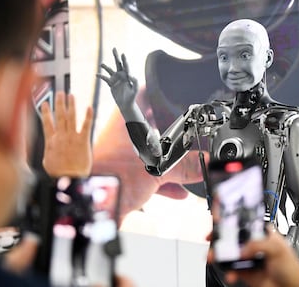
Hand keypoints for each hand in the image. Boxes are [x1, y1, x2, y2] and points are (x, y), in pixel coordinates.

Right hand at [41, 91, 92, 176]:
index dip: (46, 111)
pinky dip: (88, 116)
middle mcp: (61, 136)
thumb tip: (48, 146)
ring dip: (71, 105)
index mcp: (51, 141)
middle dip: (59, 103)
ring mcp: (72, 138)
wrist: (69, 179)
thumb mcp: (47, 160)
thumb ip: (48, 150)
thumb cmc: (58, 173)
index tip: (45, 102)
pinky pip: (86, 126)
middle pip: (59, 116)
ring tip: (71, 95)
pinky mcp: (83, 141)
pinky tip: (89, 107)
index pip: (47, 122)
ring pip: (71, 118)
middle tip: (60, 92)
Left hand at [93, 104, 207, 219]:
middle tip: (185, 128)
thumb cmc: (112, 177)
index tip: (172, 93)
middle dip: (169, 129)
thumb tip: (206, 162)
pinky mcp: (125, 177)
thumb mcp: (156, 168)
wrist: (92, 206)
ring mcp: (124, 157)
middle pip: (150, 125)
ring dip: (169, 159)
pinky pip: (149, 175)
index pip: (142, 96)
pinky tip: (180, 191)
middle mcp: (124, 136)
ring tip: (187, 163)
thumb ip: (185, 166)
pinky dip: (165, 182)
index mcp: (127, 123)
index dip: (158, 93)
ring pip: (150, 151)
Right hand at [98, 48, 138, 113]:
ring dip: (106, 67)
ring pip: (110, 70)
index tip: (123, 55)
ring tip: (101, 64)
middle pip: (118, 63)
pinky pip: (105, 78)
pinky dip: (101, 76)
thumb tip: (130, 75)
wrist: (126, 104)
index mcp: (128, 75)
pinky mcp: (111, 84)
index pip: (126, 66)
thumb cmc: (132, 96)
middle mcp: (121, 75)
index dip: (124, 60)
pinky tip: (97, 75)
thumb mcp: (135, 89)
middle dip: (116, 56)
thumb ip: (135, 81)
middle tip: (114, 48)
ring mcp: (116, 79)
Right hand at [207, 225, 298, 286]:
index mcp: (261, 233)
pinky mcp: (245, 272)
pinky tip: (230, 273)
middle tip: (213, 239)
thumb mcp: (278, 249)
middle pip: (232, 238)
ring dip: (220, 255)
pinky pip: (231, 270)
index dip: (231, 221)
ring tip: (215, 257)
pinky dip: (228, 272)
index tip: (219, 221)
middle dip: (220, 238)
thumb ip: (258, 244)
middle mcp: (253, 244)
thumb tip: (242, 249)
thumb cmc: (292, 268)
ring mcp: (248, 258)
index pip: (243, 224)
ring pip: (229, 254)